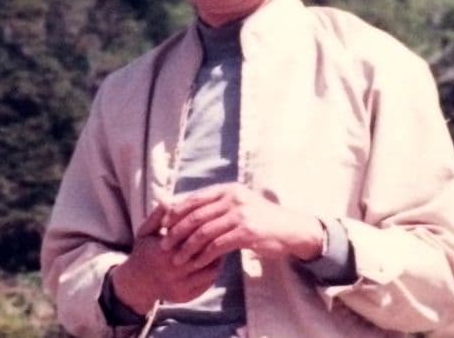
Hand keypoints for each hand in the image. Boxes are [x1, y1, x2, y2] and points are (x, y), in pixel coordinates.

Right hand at [110, 204, 222, 315]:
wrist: (138, 282)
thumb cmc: (145, 250)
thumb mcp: (146, 230)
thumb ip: (158, 214)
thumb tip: (170, 199)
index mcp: (163, 251)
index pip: (192, 236)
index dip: (205, 226)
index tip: (213, 217)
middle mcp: (172, 270)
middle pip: (203, 253)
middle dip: (215, 241)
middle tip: (224, 230)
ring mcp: (180, 286)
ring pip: (209, 269)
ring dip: (219, 257)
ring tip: (222, 243)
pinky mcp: (186, 296)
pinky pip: (208, 282)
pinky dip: (215, 270)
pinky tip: (217, 259)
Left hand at [161, 183, 323, 270]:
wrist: (290, 229)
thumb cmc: (261, 218)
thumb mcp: (239, 204)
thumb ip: (217, 205)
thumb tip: (186, 209)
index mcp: (228, 189)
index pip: (194, 199)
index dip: (176, 212)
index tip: (162, 226)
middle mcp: (233, 198)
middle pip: (195, 215)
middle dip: (176, 232)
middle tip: (164, 245)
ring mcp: (240, 214)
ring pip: (204, 232)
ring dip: (187, 248)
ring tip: (177, 259)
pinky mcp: (246, 232)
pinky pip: (218, 246)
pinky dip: (204, 256)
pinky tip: (197, 264)